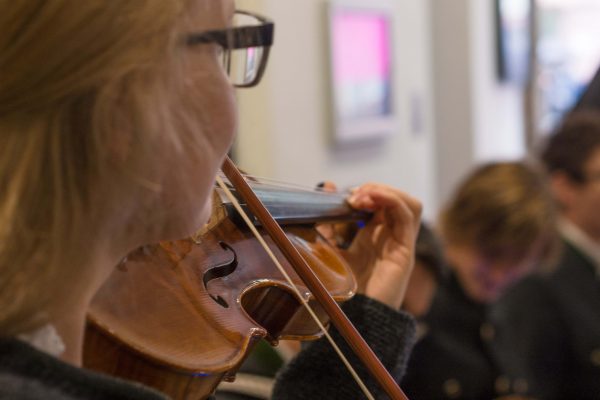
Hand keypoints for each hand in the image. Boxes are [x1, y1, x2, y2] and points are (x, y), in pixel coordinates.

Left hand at [319, 183, 421, 308]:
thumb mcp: (327, 249)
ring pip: (408, 203)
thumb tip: (325, 186)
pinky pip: (408, 215)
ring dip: (385, 192)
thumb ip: (326, 223)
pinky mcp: (405, 250)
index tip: (341, 194)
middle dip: (373, 189)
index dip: (364, 192)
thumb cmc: (339, 290)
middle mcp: (389, 238)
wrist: (351, 319)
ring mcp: (399, 243)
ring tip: (364, 197)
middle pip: (395, 199)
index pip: (379, 202)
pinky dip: (391, 199)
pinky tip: (371, 199)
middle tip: (352, 196)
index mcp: (372, 236)